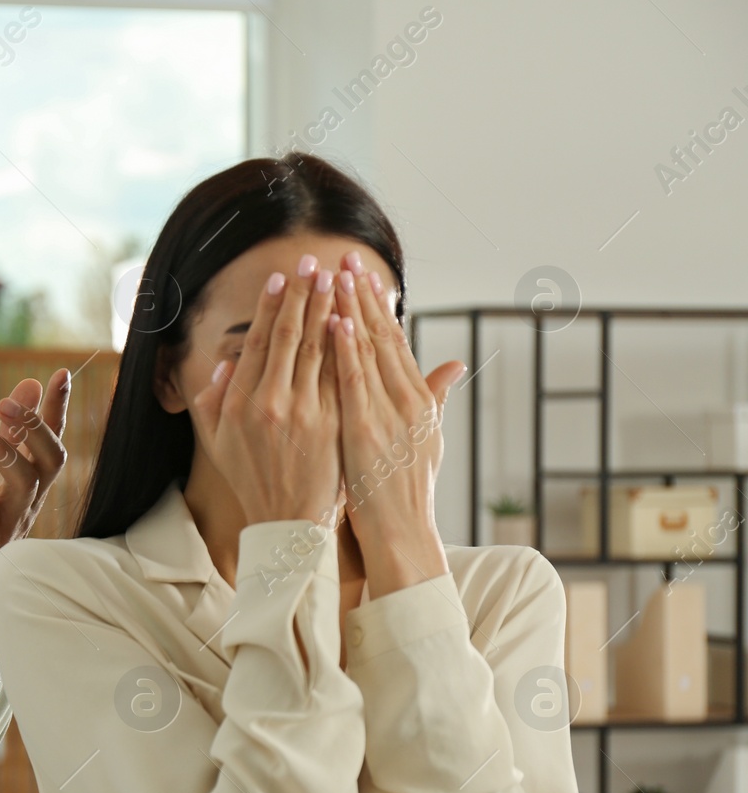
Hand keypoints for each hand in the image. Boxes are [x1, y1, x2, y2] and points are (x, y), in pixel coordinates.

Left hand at [0, 369, 70, 635]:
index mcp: (37, 478)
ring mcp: (13, 518)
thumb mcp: (1, 468)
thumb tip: (31, 383)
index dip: (58, 408)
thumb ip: (15, 429)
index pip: (53, 438)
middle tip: (4, 402)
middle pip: (51, 459)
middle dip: (33, 428)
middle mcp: (33, 496)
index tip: (60, 373)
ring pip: (22, 481)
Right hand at [197, 255, 342, 526]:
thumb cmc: (251, 479)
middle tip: (314, 263)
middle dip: (304, 296)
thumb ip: (212, 402)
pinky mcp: (333, 424)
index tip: (282, 279)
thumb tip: (223, 365)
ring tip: (338, 279)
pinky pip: (341, 374)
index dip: (271, 308)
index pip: (258, 343)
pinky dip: (348, 345)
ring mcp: (305, 414)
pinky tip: (354, 320)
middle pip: (290, 337)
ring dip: (329, 309)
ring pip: (319, 349)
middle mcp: (271, 404)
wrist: (287, 524)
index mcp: (240, 404)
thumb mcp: (218, 442)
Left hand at [329, 250, 466, 593]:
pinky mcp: (367, 431)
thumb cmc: (406, 492)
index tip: (367, 275)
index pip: (397, 343)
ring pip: (369, 351)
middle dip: (365, 295)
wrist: (403, 535)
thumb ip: (436, 397)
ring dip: (352, 310)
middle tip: (348, 257)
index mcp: (419, 401)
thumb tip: (456, 363)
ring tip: (337, 274)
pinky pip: (354, 383)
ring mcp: (389, 415)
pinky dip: (347, 351)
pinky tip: (336, 322)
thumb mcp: (428, 439)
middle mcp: (408, 401)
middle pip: (384, 337)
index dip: (381, 307)